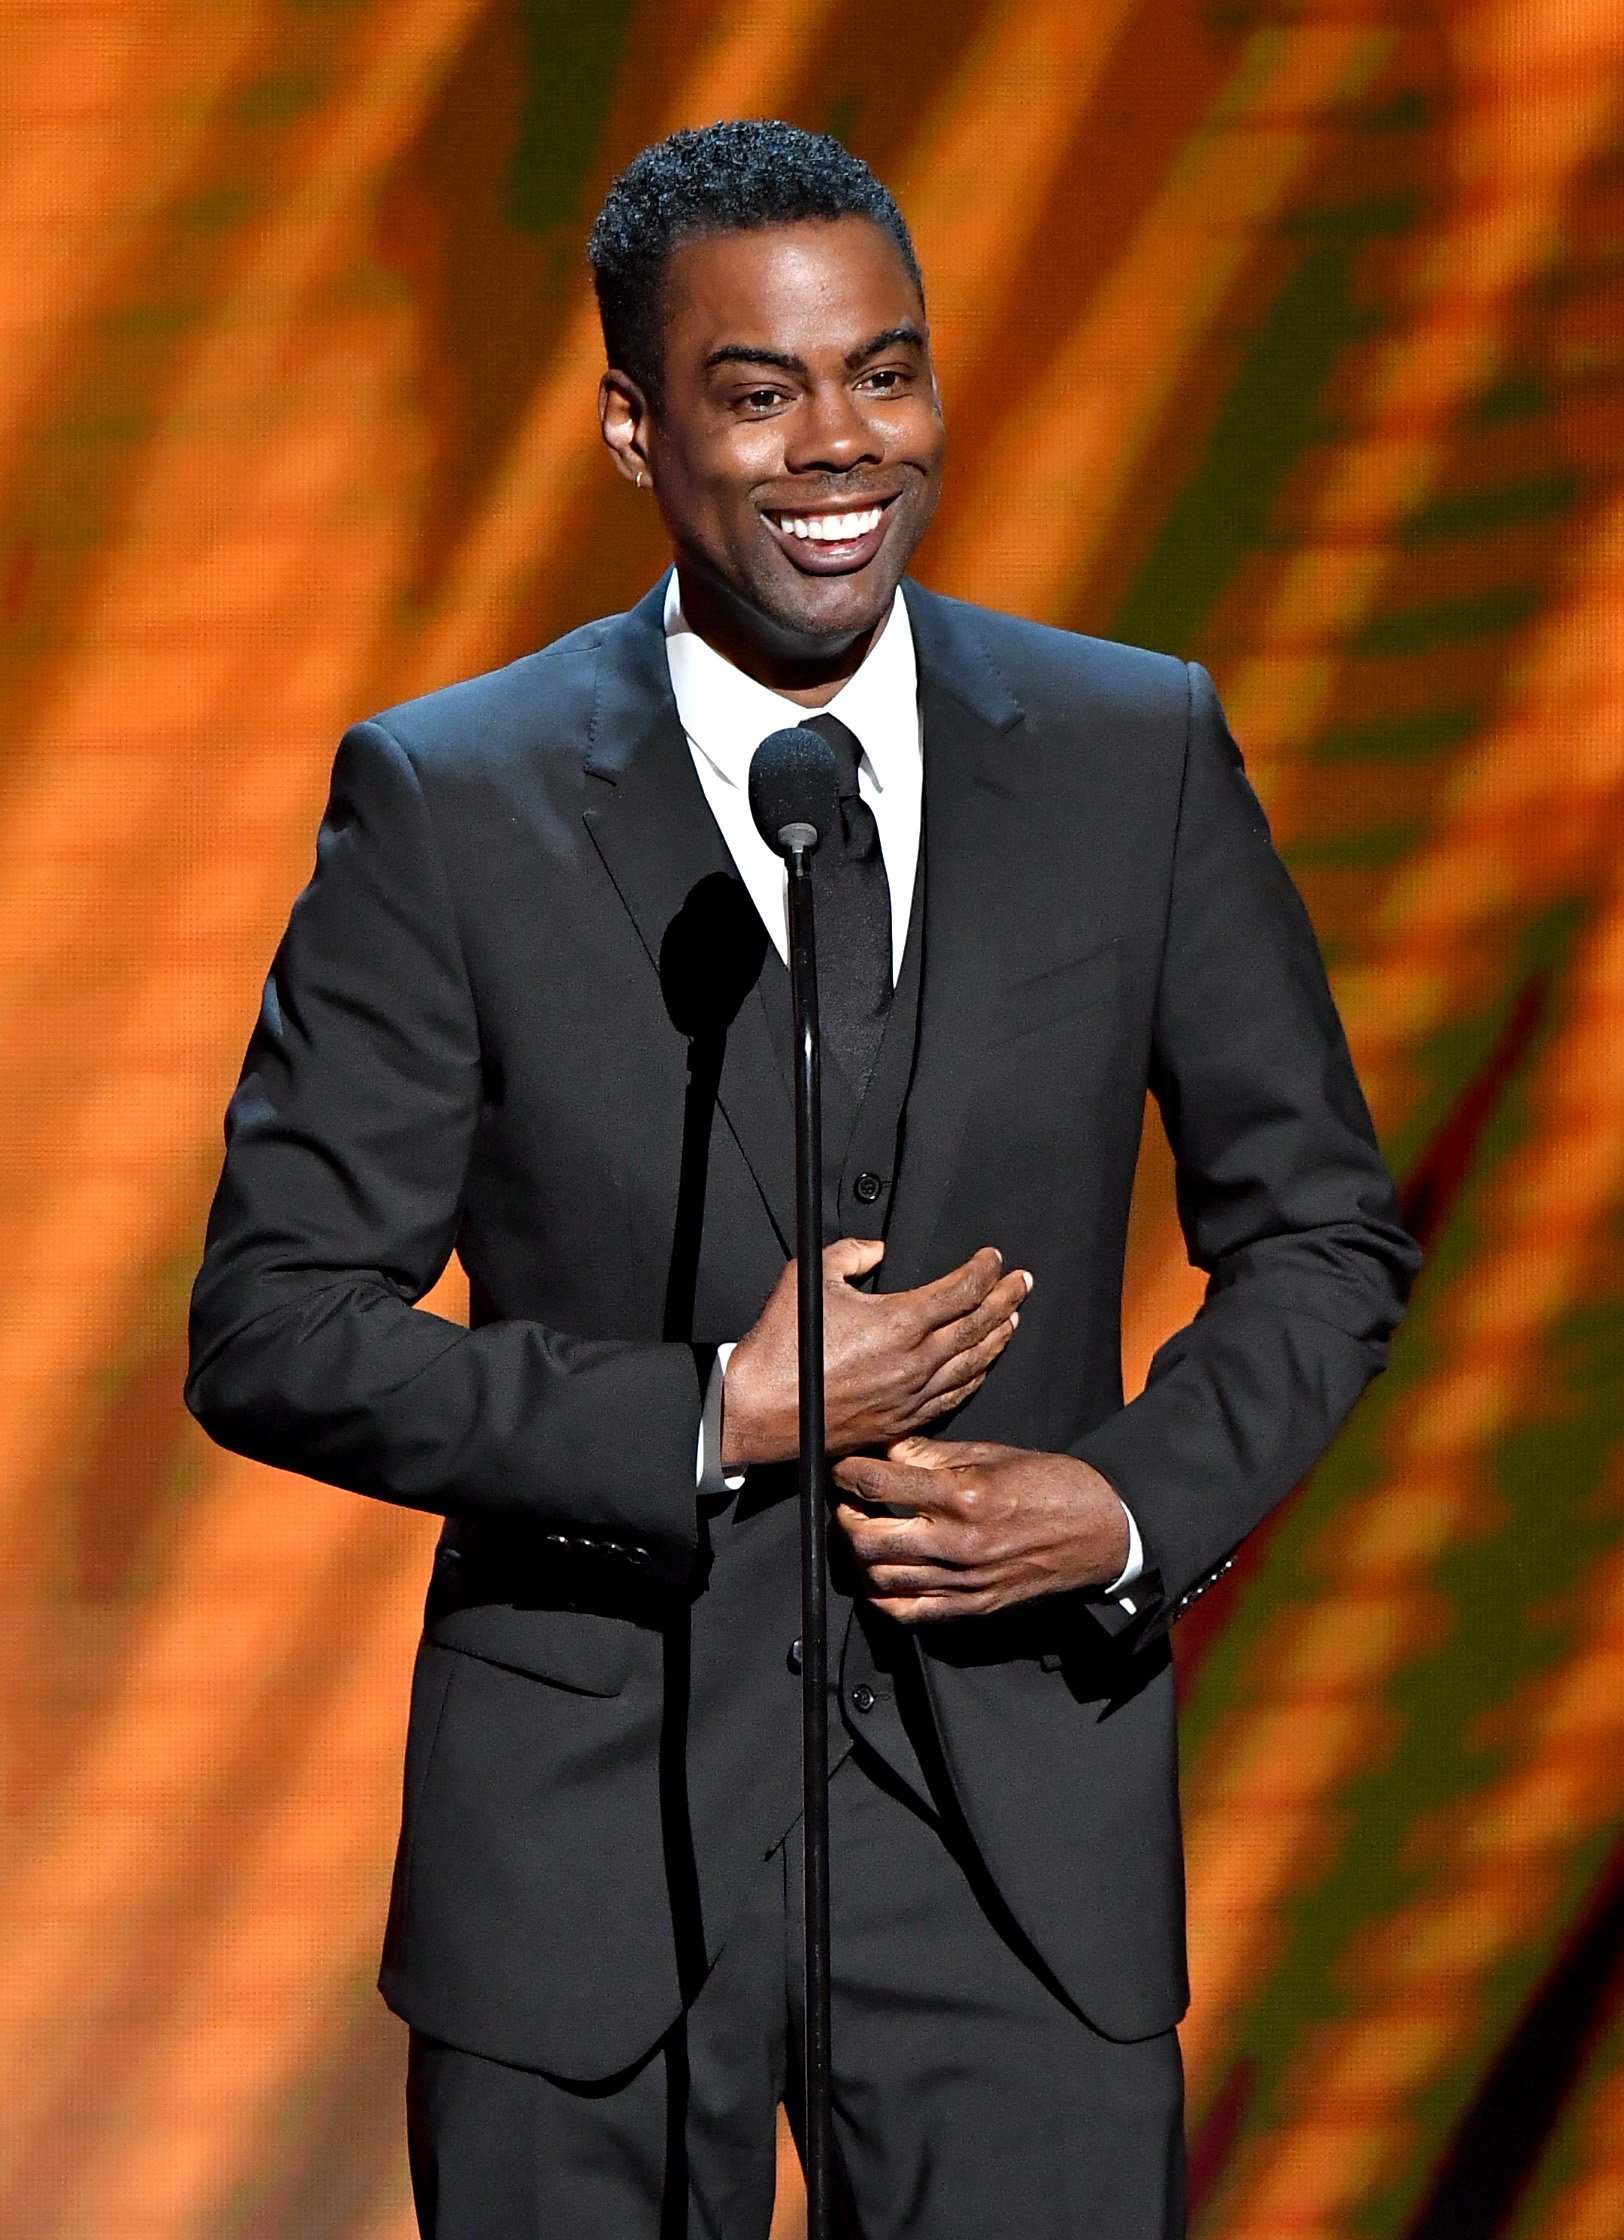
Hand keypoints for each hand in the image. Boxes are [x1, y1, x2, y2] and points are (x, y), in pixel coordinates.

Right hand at [720, 1242, 1030, 1467]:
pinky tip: (982, 1367)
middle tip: (1022, 1282)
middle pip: (977, 1325)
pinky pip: (953, 1397)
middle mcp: (915, 1361)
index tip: (993, 1257)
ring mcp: (913, 1395)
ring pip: (972, 1364)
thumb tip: (875, 1250)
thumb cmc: (783, 1347)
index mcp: (899, 1322)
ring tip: (1013, 1320)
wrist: (760, 1409)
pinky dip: (975, 1377)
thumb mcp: (810, 1277)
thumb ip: (850, 1254)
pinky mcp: (902, 1421)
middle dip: (1005, 1299)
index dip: (983, 1270)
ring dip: (997, 1338)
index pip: (960, 1290)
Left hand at [832, 1437, 1130, 1623]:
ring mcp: (963, 1581)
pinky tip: (883, 1575)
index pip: (878, 1484)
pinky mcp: (973, 1606)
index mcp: (962, 1494)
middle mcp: (957, 1542)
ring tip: (865, 1534)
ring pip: (880, 1577)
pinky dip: (884, 1595)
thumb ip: (933, 1455)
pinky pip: (909, 1612)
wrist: (1100, 1528)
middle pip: (866, 1537)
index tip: (842, 1466)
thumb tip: (888, 1451)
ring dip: (861, 1555)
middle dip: (845, 1515)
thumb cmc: (1050, 1484)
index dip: (848, 1472)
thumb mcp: (991, 1453)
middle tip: (848, 1502)